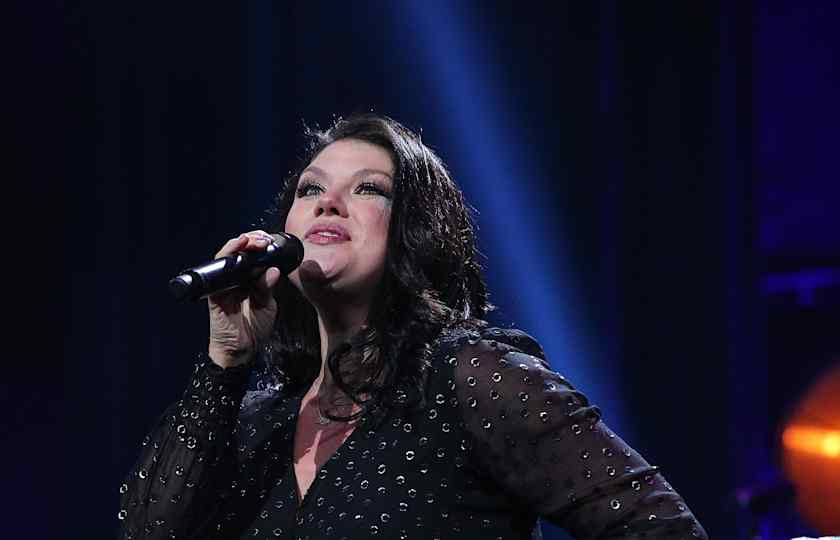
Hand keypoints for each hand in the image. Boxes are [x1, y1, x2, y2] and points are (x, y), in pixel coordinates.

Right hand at [207, 230, 281, 367]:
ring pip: (228, 256)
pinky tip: (238, 247)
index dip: (260, 245)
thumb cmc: (253, 329)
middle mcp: (236, 279)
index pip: (253, 256)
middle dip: (252, 240)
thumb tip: (273, 270)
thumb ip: (267, 288)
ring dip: (240, 244)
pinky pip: (218, 270)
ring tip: (252, 240)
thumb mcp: (267, 306)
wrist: (240, 351)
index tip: (270, 240)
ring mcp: (224, 283)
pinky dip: (227, 256)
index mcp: (249, 280)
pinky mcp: (215, 291)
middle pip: (240, 252)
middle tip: (264, 239)